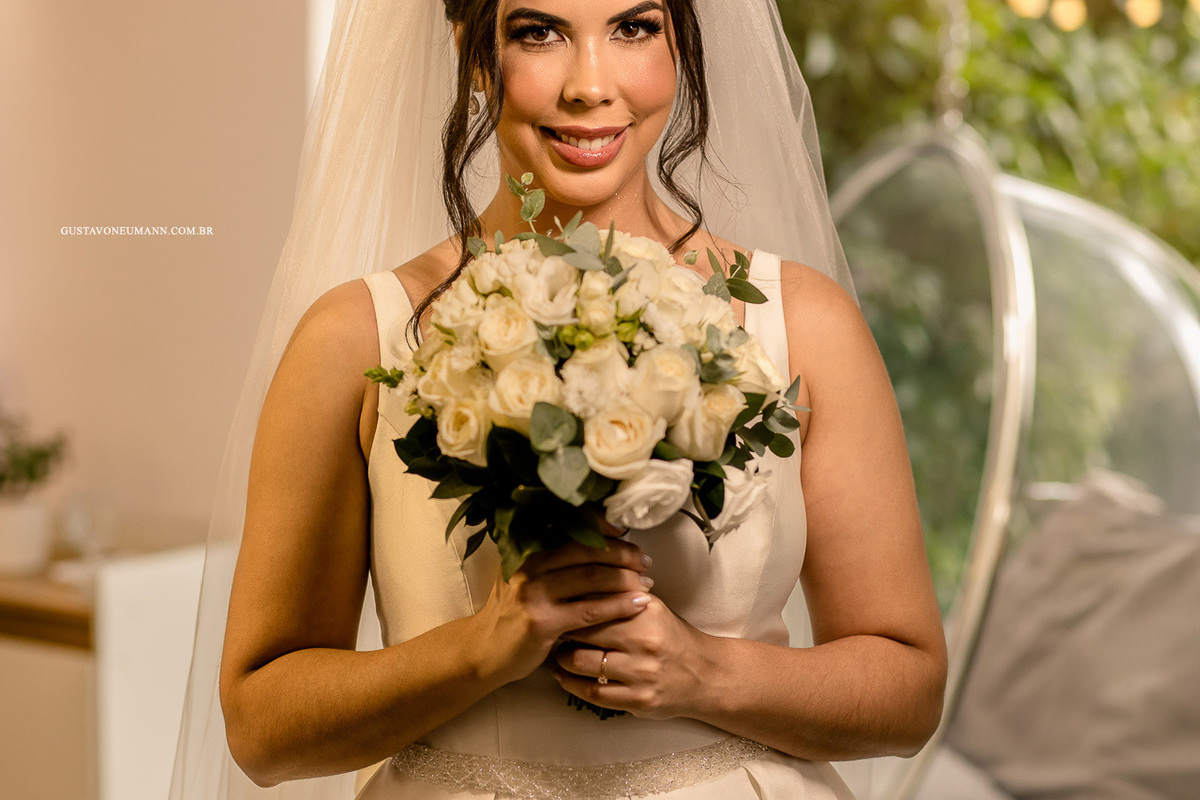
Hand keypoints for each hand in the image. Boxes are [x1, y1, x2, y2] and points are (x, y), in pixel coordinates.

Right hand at [471, 529, 653, 686]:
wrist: (484, 651)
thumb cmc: (513, 613)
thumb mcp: (526, 578)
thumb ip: (554, 561)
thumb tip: (600, 542)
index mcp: (527, 549)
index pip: (572, 529)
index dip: (604, 528)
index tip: (627, 533)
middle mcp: (529, 565)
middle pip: (587, 550)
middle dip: (622, 554)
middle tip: (644, 561)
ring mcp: (534, 593)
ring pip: (591, 578)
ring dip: (625, 579)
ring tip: (647, 583)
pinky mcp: (542, 622)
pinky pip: (590, 610)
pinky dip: (618, 606)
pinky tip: (638, 605)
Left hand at [552, 595, 715, 719]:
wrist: (705, 675)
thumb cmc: (671, 637)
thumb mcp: (651, 608)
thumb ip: (620, 595)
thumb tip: (579, 582)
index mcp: (645, 611)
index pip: (595, 602)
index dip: (571, 603)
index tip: (558, 604)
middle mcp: (644, 641)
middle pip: (584, 631)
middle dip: (562, 630)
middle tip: (552, 629)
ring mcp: (642, 673)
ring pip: (582, 663)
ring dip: (562, 659)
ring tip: (558, 654)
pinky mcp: (639, 700)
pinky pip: (593, 693)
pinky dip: (571, 685)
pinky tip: (564, 677)